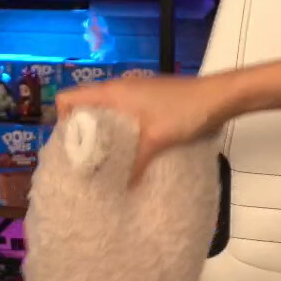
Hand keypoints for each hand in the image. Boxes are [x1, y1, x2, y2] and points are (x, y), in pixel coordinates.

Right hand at [55, 73, 238, 179]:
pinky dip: (120, 131)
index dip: (62, 119)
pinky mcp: (149, 101)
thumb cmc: (184, 112)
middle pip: (85, 107)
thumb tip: (123, 191)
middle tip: (85, 161)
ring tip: (105, 160)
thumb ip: (136, 164)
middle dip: (81, 132)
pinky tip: (130, 152)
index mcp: (113, 92)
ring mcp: (135, 93)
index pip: (69, 98)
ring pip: (106, 112)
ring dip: (102, 133)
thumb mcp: (157, 140)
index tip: (69, 146)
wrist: (218, 97)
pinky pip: (123, 115)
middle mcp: (119, 89)